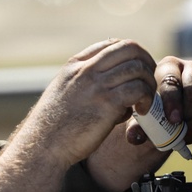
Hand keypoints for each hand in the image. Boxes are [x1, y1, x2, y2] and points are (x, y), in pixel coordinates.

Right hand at [8, 38, 157, 178]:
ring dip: (149, 83)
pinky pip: (138, 90)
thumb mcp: (62, 94)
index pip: (112, 44)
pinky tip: (142, 111)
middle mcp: (86, 70)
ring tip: (146, 100)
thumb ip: (81, 84)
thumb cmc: (52, 128)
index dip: (131, 55)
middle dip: (146, 62)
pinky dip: (146, 98)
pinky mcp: (106, 104)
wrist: (43, 147)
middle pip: (129, 48)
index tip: (136, 71)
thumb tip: (104, 86)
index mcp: (75, 65)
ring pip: (137, 68)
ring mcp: (96, 85)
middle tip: (149, 81)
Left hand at [87, 55, 191, 191]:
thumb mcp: (142, 121)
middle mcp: (189, 68)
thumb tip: (134, 137)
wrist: (170, 122)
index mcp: (167, 67)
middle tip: (181, 124)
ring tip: (187, 128)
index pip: (170, 79)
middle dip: (187, 108)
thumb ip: (136, 127)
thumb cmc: (152, 115)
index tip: (172, 119)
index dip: (171, 100)